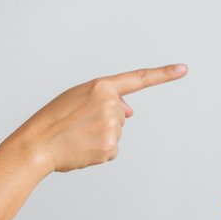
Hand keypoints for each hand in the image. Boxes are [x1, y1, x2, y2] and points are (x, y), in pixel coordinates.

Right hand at [18, 64, 186, 173]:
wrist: (37, 145)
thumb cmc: (54, 119)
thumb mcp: (78, 98)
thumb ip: (105, 98)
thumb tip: (130, 112)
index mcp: (101, 87)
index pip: (138, 79)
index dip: (163, 74)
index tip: (183, 69)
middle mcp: (110, 105)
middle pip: (121, 114)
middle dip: (104, 119)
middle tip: (78, 124)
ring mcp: (112, 127)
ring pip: (117, 132)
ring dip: (101, 135)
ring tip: (78, 136)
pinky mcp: (110, 148)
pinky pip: (113, 149)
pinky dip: (100, 151)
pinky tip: (82, 148)